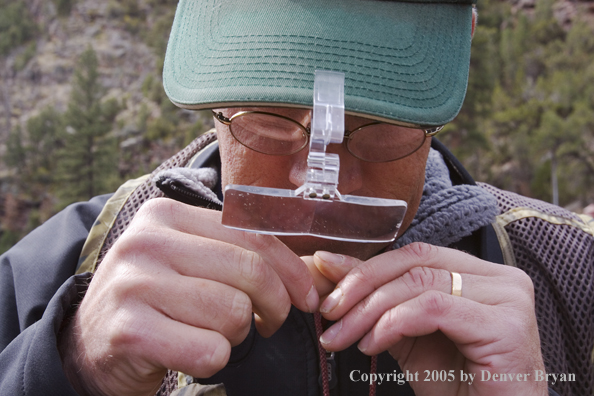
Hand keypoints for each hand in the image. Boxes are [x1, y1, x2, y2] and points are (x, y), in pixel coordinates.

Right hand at [59, 198, 318, 395]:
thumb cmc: (156, 301)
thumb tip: (317, 272)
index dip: (292, 269)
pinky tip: (191, 354)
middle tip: (265, 324)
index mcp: (167, 216)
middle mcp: (146, 242)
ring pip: (233, 313)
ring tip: (213, 335)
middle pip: (250, 273)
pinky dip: (213, 360)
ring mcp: (133, 284)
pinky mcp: (129, 331)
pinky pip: (209, 350)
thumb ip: (244, 258)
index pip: (252, 236)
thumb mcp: (192, 264)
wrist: (92, 344)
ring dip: (236, 336)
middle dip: (273, 307)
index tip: (306, 297)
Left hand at [308, 242, 546, 395]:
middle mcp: (501, 278)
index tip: (329, 293)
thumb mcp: (407, 334)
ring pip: (420, 284)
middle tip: (329, 314)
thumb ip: (376, 298)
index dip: (366, 270)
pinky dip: (393, 324)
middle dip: (362, 286)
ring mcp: (509, 299)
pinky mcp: (506, 326)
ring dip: (370, 311)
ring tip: (345, 337)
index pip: (415, 254)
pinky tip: (373, 345)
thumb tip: (328, 263)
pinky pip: (433, 309)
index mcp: (481, 274)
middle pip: (415, 263)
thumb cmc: (455, 384)